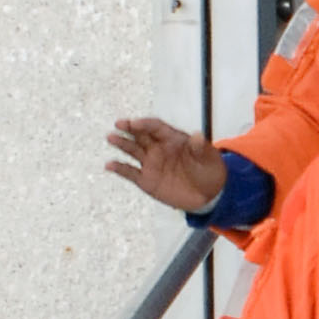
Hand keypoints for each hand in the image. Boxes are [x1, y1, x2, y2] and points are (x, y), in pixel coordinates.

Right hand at [107, 117, 229, 212]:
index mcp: (172, 139)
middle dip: (129, 129)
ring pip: (132, 150)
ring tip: (111, 138)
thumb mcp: (208, 159)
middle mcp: (158, 148)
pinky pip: (130, 172)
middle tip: (119, 124)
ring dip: (121, 144)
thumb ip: (200, 148)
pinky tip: (109, 165)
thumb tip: (198, 135)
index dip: (145, 124)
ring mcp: (151, 163)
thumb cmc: (209, 171)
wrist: (209, 195)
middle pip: (141, 135)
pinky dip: (119, 168)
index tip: (135, 123)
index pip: (156, 127)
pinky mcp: (146, 180)